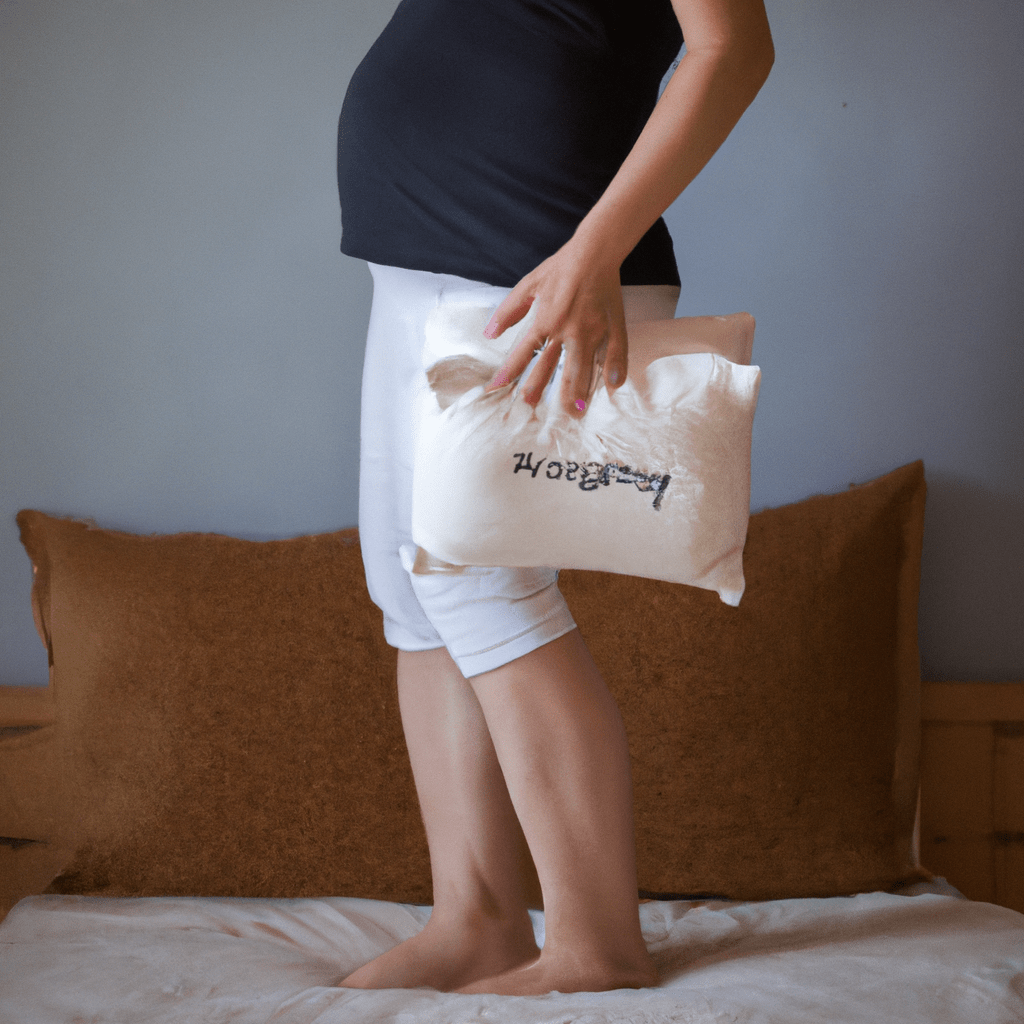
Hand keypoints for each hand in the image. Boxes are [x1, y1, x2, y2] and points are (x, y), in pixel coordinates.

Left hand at [482, 242, 627, 418]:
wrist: (594, 252)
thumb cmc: (560, 268)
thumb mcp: (528, 285)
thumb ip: (508, 311)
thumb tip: (489, 334)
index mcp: (545, 319)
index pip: (523, 352)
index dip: (508, 371)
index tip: (496, 388)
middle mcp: (567, 329)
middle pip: (551, 366)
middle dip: (539, 388)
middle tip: (530, 408)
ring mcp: (591, 330)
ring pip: (582, 366)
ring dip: (576, 391)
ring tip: (574, 412)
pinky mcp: (612, 326)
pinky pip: (615, 352)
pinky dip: (614, 369)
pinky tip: (612, 387)